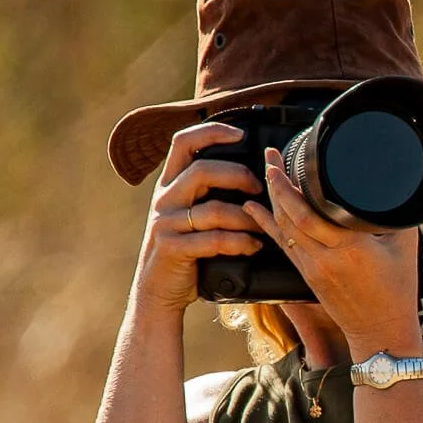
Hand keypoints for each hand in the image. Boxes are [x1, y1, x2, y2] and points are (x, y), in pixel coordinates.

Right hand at [132, 122, 266, 314]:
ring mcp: (165, 223)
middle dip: (238, 176)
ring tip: (263, 227)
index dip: (212, 131)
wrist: (159, 290)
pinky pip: (213, 240)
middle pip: (201, 171)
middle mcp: (165, 198)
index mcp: (171, 183)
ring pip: (212, 209)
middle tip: (259, 189)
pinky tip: (253, 246)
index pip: (183, 142)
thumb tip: (253, 175)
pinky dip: (240, 242)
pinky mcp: (171, 247)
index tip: (241, 134)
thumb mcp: (192, 214)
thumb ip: (210, 193)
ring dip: (246, 217)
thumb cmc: (187, 250)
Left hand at [245, 146, 422, 351]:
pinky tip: (254, 208)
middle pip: (289, 215)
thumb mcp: (406, 247)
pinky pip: (283, 244)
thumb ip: (398, 216)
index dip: (291, 186)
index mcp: (350, 247)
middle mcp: (325, 257)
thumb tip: (397, 187)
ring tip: (265, 174)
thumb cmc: (397, 290)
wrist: (382, 330)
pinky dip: (267, 223)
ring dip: (271, 199)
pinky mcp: (307, 275)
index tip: (285, 161)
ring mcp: (312, 267)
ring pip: (282, 228)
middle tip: (269, 157)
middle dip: (276, 183)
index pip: (309, 212)